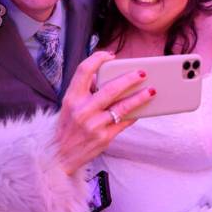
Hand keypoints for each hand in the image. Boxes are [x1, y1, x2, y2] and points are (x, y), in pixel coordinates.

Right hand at [53, 51, 153, 175]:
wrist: (59, 156)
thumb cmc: (67, 127)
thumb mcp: (69, 105)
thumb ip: (84, 89)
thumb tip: (101, 76)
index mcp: (71, 98)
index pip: (84, 71)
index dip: (97, 59)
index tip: (109, 55)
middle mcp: (82, 110)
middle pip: (110, 89)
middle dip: (129, 79)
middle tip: (142, 72)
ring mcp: (94, 125)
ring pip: (122, 107)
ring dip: (139, 97)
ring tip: (152, 90)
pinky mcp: (104, 137)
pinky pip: (124, 122)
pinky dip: (135, 114)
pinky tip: (143, 108)